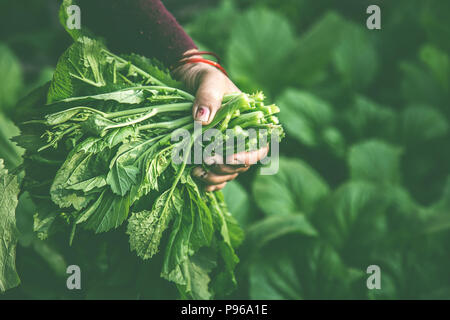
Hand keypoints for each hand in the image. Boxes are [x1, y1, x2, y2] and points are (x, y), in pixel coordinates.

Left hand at [173, 49, 268, 190]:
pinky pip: (217, 175)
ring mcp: (226, 148)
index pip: (259, 147)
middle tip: (206, 163)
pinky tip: (201, 182)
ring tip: (198, 172)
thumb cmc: (205, 78)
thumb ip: (208, 98)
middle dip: (226, 168)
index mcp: (250, 122)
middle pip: (242, 164)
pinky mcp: (211, 154)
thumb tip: (202, 120)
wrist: (189, 80)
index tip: (229, 157)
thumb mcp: (209, 81)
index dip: (248, 156)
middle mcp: (241, 138)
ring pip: (229, 173)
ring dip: (216, 177)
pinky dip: (211, 182)